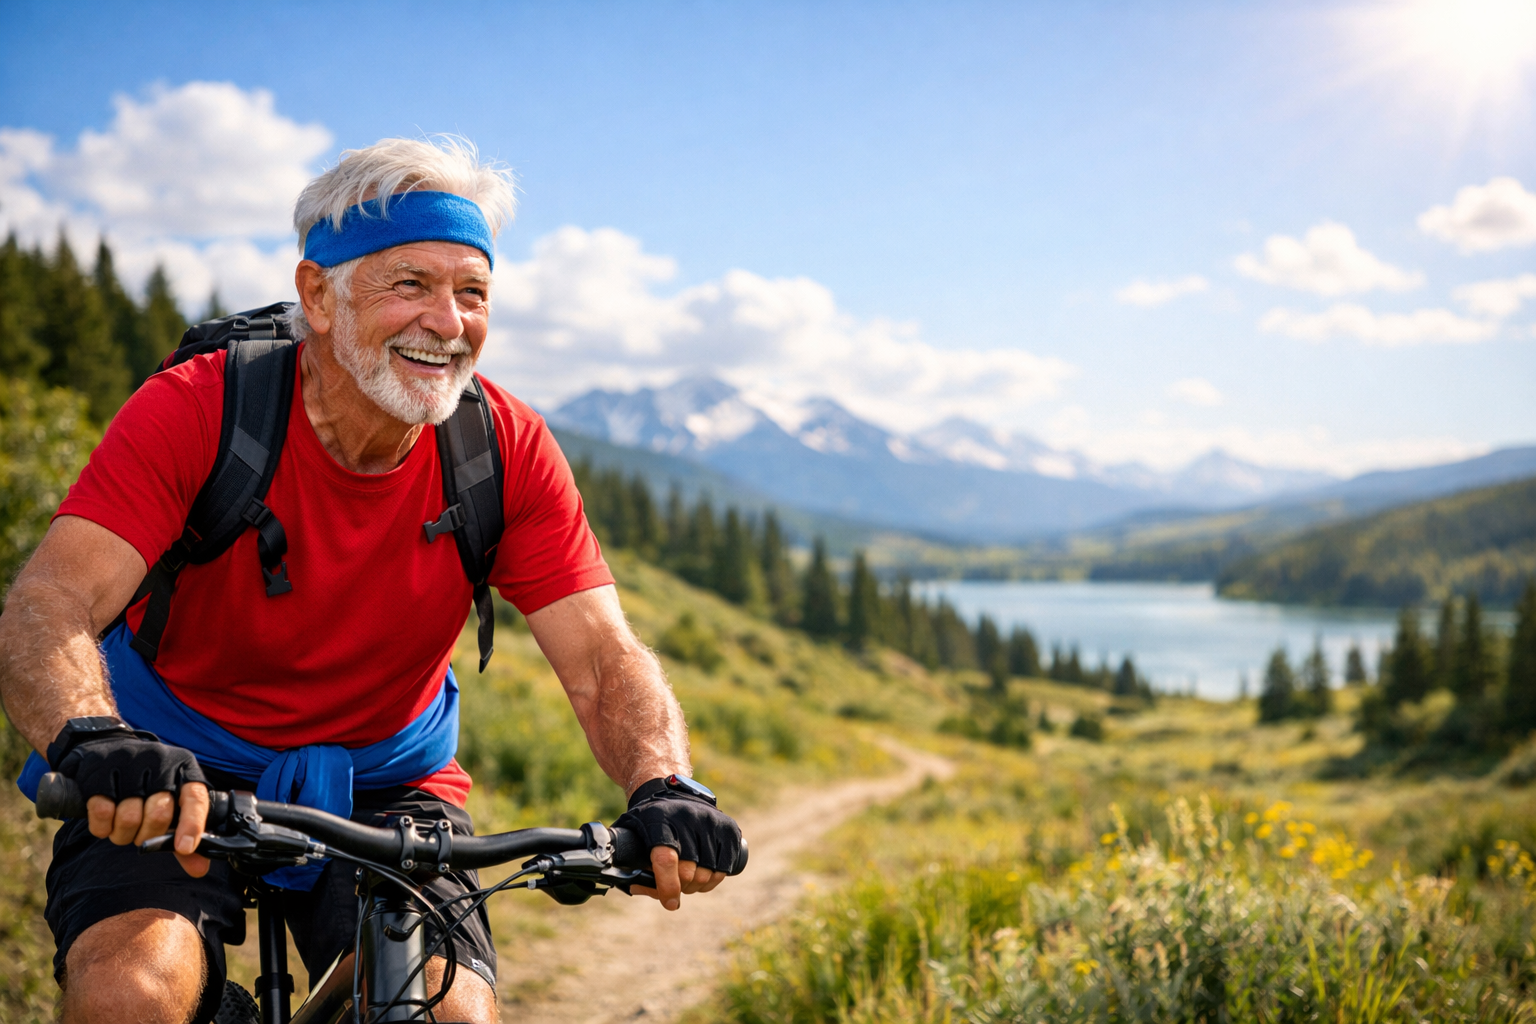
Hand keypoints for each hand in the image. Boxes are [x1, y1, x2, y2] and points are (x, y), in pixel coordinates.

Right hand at [52, 728, 210, 876]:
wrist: (103, 745)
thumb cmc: (143, 782)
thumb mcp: (170, 800)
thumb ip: (184, 834)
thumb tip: (199, 869)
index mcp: (184, 769)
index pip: (195, 797)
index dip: (192, 825)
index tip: (184, 848)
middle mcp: (160, 762)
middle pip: (160, 814)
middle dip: (148, 835)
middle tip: (140, 836)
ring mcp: (129, 762)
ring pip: (129, 816)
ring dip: (123, 834)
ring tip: (122, 828)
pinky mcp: (100, 769)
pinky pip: (102, 811)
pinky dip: (102, 826)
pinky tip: (104, 821)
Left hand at [613, 785, 743, 909]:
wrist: (672, 789)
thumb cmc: (649, 820)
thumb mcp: (631, 833)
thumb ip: (629, 861)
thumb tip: (636, 887)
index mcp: (659, 820)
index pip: (666, 859)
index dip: (667, 886)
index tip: (669, 902)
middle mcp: (687, 818)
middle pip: (688, 872)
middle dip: (680, 888)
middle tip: (674, 887)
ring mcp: (711, 822)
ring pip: (708, 874)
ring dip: (697, 886)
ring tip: (687, 880)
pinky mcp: (728, 828)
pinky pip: (725, 868)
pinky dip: (714, 879)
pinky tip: (704, 874)